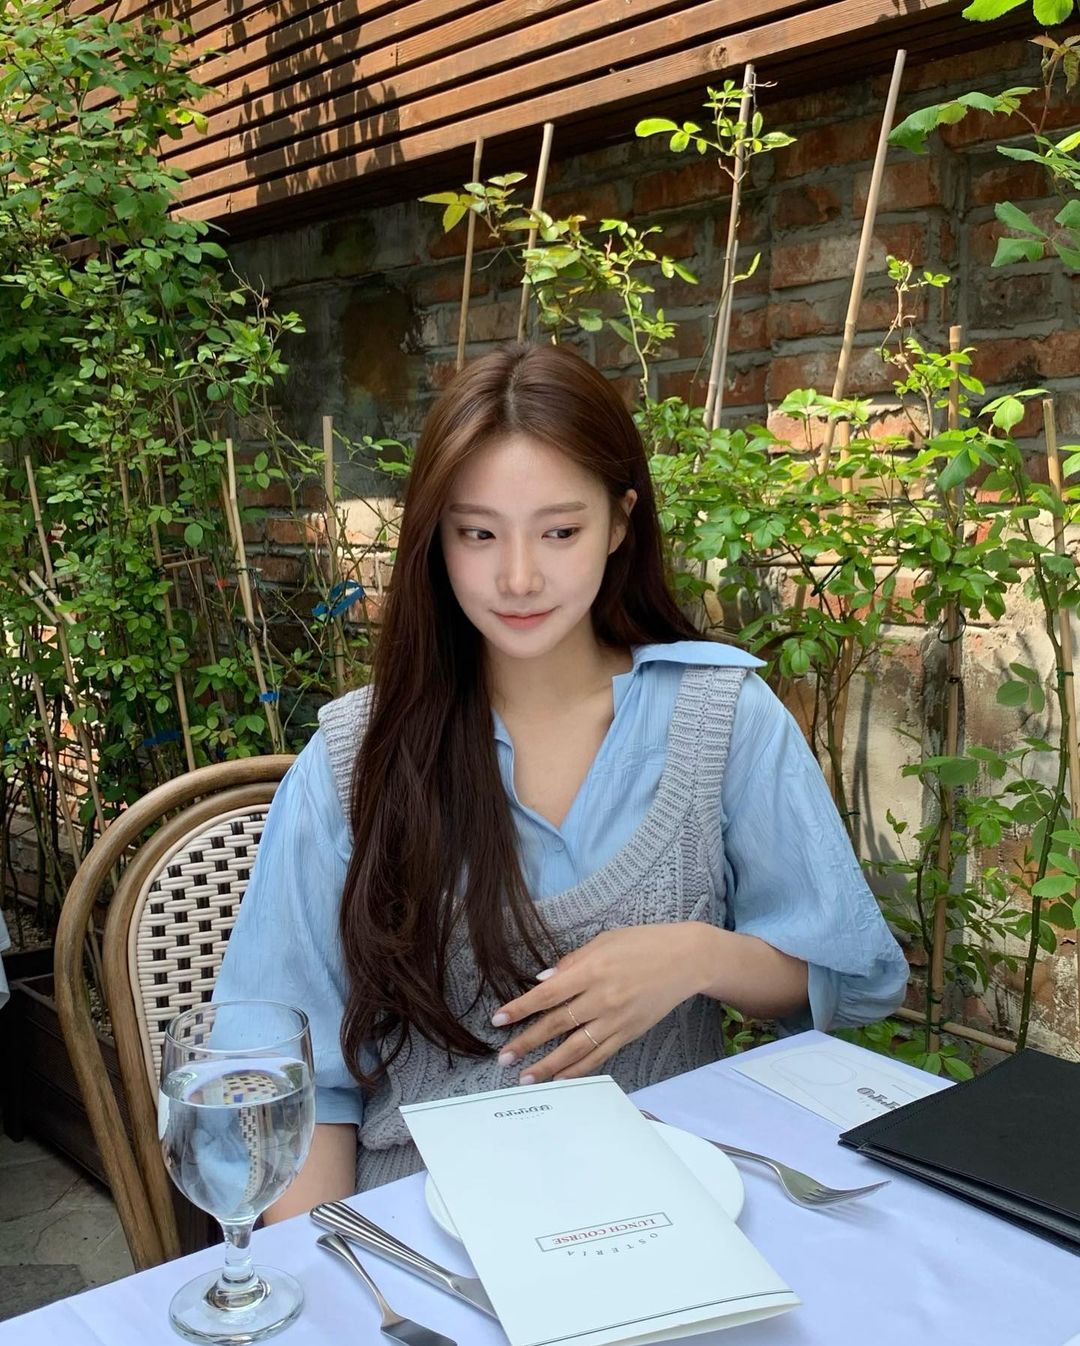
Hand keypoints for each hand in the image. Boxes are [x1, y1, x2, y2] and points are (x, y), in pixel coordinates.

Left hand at [491, 922, 719, 1084]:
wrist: (686, 959)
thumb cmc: (642, 943)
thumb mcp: (604, 941)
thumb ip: (571, 962)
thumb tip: (542, 981)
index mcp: (592, 970)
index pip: (547, 994)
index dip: (520, 1008)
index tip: (498, 1019)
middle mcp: (601, 998)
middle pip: (557, 1025)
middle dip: (527, 1042)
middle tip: (504, 1057)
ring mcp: (616, 1019)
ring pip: (575, 1048)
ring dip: (548, 1065)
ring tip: (525, 1078)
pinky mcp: (629, 1033)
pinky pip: (599, 1056)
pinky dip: (578, 1069)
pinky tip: (560, 1078)